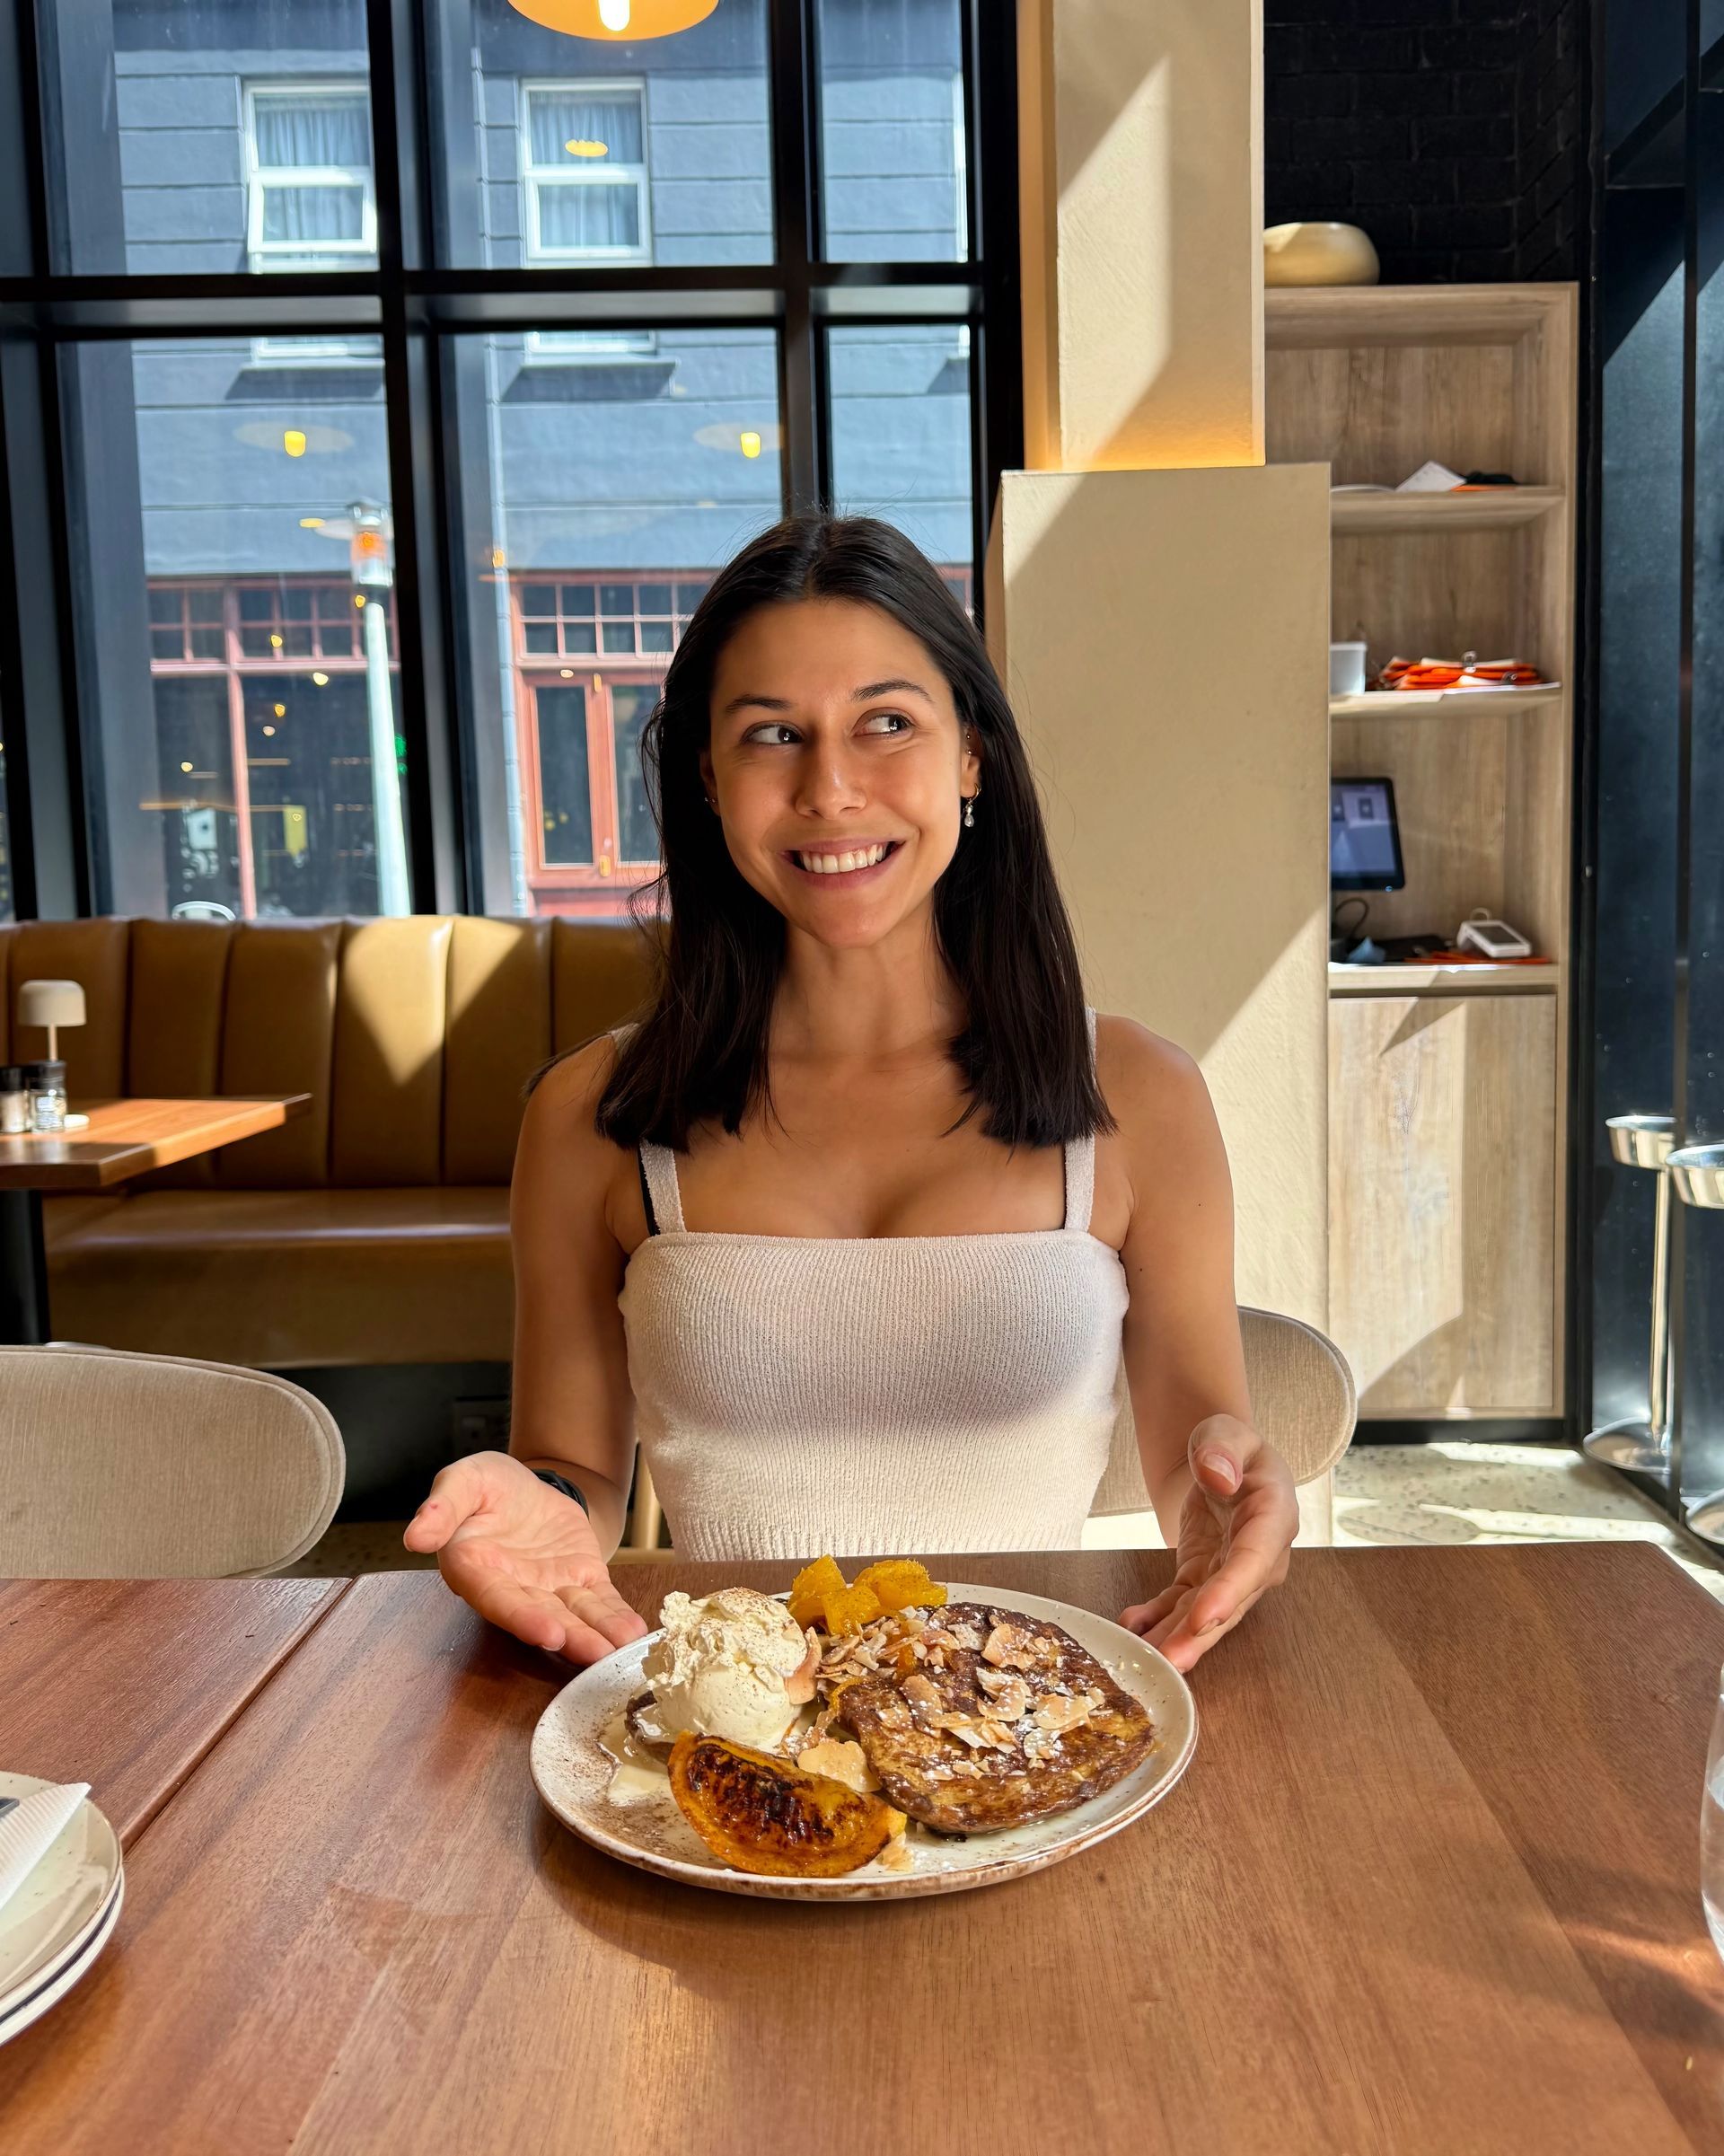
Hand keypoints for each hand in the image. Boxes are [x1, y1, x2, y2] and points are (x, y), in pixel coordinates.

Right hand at [403, 1450, 648, 1664]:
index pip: (497, 1599)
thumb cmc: (485, 1485)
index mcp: (475, 1569)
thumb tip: (415, 1536)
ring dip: (596, 1635)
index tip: (547, 1632)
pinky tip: (633, 1632)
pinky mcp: (579, 1579)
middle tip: (594, 1653)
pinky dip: (615, 1617)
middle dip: (568, 1637)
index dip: (521, 1617)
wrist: (524, 1483)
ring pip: (573, 1616)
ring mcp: (548, 1588)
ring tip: (620, 1651)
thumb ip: (442, 1507)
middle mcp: (512, 1588)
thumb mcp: (463, 1480)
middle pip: (540, 1616)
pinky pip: (599, 1602)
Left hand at [1119, 1415, 1296, 1672]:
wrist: (1220, 1462)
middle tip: (1172, 1662)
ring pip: (1203, 1615)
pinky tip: (1132, 1629)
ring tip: (1144, 1660)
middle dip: (1200, 1635)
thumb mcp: (1226, 1433)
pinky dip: (1156, 1620)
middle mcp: (1259, 1557)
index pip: (1254, 1559)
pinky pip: (1179, 1606)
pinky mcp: (1203, 1580)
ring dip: (1175, 1640)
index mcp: (1273, 1517)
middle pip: (1231, 1603)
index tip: (1204, 1617)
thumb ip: (1221, 1449)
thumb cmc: (1230, 1446)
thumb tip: (1216, 1474)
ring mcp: (1230, 1574)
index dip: (1230, 1591)